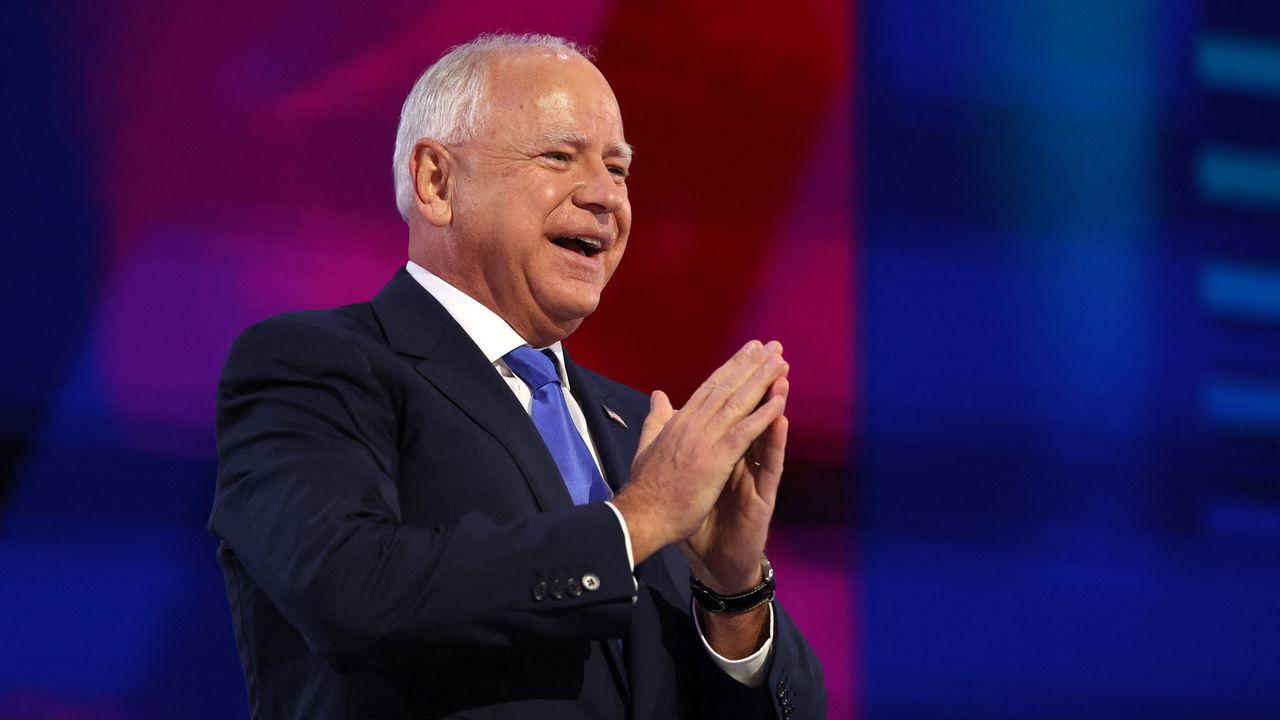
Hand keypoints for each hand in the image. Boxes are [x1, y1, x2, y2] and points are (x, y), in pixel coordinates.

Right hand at [611, 341, 787, 564]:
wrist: (641, 516)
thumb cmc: (646, 487)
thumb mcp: (648, 445)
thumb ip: (656, 419)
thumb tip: (658, 395)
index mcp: (679, 421)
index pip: (710, 387)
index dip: (732, 367)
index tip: (749, 351)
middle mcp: (692, 423)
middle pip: (727, 387)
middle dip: (751, 365)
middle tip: (773, 346)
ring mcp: (704, 440)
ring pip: (737, 403)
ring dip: (761, 381)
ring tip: (780, 362)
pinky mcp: (715, 460)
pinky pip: (743, 432)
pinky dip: (762, 415)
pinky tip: (779, 401)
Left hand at [682, 372, 787, 592]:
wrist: (713, 561)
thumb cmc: (700, 520)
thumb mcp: (683, 476)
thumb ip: (675, 439)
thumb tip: (662, 407)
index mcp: (723, 450)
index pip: (731, 409)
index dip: (737, 380)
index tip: (746, 351)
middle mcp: (743, 459)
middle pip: (753, 414)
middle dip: (762, 382)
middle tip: (774, 351)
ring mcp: (755, 476)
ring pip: (766, 434)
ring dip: (774, 403)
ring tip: (781, 374)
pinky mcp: (762, 497)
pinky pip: (769, 466)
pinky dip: (774, 442)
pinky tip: (780, 418)